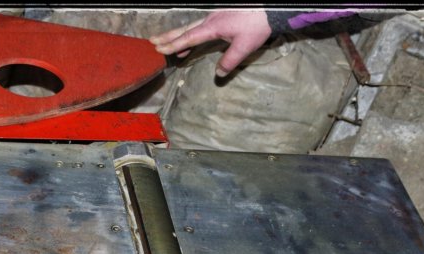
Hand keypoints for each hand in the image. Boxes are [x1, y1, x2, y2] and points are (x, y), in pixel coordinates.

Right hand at [150, 10, 271, 76]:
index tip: (159, 49)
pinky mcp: (221, 16)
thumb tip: (218, 73)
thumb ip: (230, 61)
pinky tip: (192, 41)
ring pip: (192, 27)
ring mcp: (215, 16)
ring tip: (168, 45)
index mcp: (213, 26)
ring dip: (178, 36)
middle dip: (168, 36)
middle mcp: (210, 19)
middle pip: (185, 29)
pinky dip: (191, 34)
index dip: (173, 44)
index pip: (189, 37)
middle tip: (152, 41)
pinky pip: (200, 26)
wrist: (270, 9)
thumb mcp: (244, 46)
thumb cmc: (257, 25)